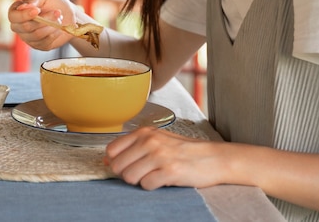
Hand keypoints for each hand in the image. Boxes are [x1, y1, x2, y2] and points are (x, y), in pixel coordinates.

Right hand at [8, 0, 76, 50]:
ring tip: (59, 18)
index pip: (13, 16)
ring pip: (36, 35)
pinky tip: (59, 28)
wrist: (69, 14)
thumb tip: (23, 7)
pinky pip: (44, 43)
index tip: (37, 10)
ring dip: (51, 26)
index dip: (24, 15)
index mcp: (16, 11)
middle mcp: (19, 26)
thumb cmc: (54, 2)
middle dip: (44, 19)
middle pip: (26, 27)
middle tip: (57, 12)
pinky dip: (54, 34)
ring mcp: (27, 37)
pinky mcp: (38, 45)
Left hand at [104, 127, 226, 190]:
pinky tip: (162, 180)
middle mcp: (150, 141)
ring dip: (139, 181)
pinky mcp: (169, 171)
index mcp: (144, 132)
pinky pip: (146, 185)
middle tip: (143, 172)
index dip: (115, 161)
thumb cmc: (183, 150)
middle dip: (126, 173)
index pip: (112, 149)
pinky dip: (151, 186)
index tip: (125, 165)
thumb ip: (133, 147)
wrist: (211, 157)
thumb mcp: (157, 140)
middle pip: (118, 166)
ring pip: (129, 177)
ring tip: (153, 175)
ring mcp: (159, 156)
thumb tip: (107, 160)